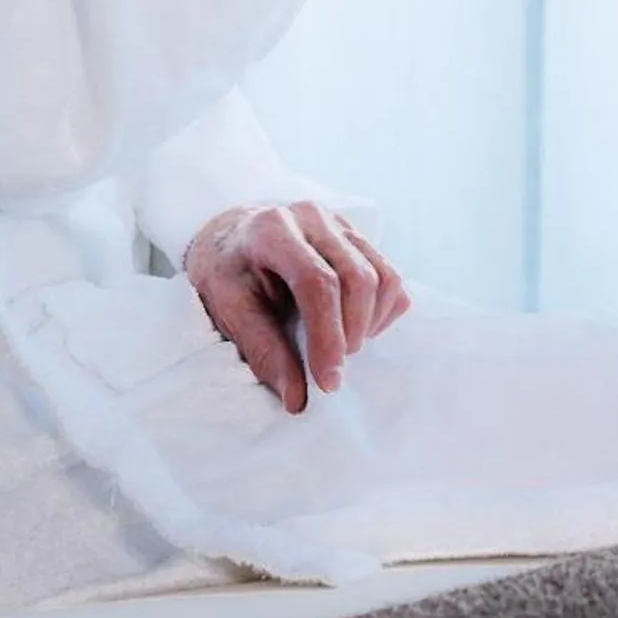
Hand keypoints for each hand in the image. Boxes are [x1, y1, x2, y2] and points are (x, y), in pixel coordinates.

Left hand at [182, 200, 411, 413]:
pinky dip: (381, 312)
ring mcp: (339, 223)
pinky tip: (351, 326)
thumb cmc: (228, 274)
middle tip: (328, 369)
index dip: (328, 335)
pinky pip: (391, 277)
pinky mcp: (357, 236)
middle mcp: (310, 217)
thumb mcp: (227, 310)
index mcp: (271, 230)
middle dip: (350, 335)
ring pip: (383, 277)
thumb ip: (262, 351)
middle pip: (357, 279)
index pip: (317, 281)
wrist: (231, 236)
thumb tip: (297, 400)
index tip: (327, 381)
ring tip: (338, 346)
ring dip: (369, 325)